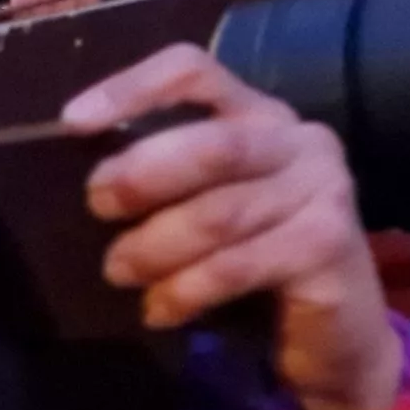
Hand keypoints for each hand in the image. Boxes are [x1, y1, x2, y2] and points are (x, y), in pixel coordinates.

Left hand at [66, 45, 406, 409]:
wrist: (336, 337)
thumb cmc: (255, 259)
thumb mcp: (209, 204)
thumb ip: (167, 178)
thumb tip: (89, 178)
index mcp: (260, 115)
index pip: (194, 72)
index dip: (131, 88)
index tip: (73, 123)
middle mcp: (300, 141)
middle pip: (209, 145)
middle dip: (141, 176)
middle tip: (98, 207)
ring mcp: (324, 190)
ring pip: (219, 214)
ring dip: (155, 247)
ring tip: (119, 271)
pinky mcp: (330, 246)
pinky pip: (237, 265)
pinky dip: (186, 289)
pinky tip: (160, 309)